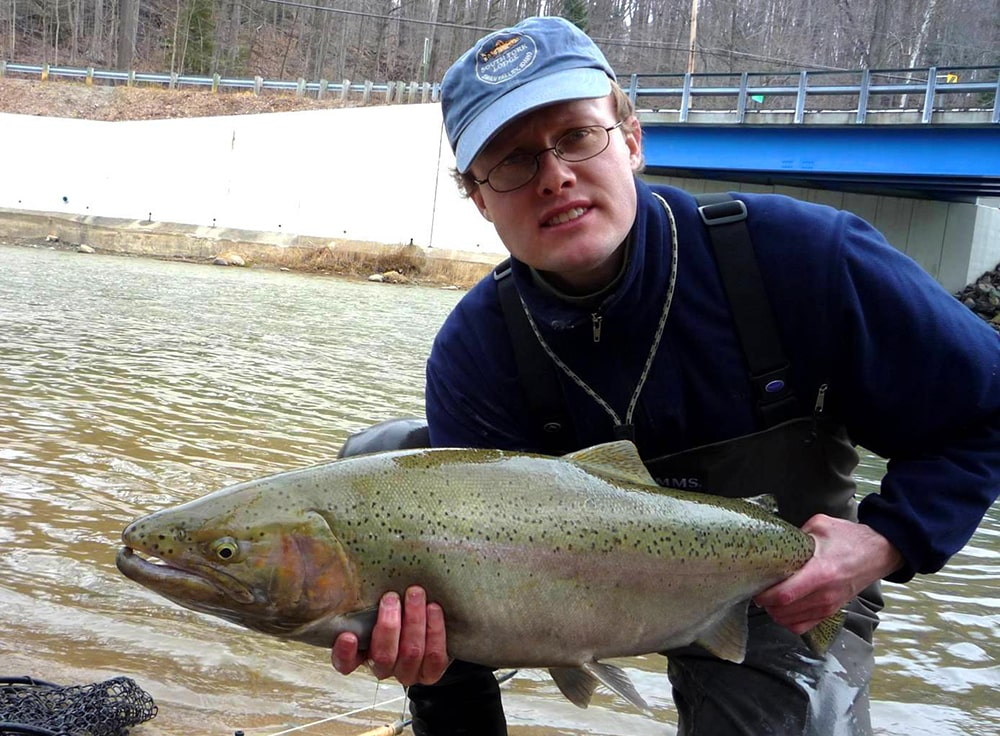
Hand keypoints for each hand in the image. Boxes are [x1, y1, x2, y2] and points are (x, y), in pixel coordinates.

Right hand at [331, 586, 449, 686]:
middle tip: (392, 598)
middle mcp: (383, 668)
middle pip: (383, 656)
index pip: (345, 664)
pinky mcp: (431, 672)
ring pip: (411, 653)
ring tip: (415, 594)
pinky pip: (434, 656)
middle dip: (389, 626)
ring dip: (414, 621)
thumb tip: (358, 566)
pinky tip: (433, 609)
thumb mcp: (376, 605)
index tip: (348, 636)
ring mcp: (408, 672)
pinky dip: (435, 631)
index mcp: (362, 655)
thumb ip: (368, 599)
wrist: (427, 628)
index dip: (345, 654)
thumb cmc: (396, 610)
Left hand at [753, 514, 902, 634]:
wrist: (878, 553)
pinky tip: (783, 609)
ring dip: (775, 612)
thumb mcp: (820, 525)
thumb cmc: (850, 538)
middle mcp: (825, 594)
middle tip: (759, 590)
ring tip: (769, 598)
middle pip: (783, 611)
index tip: (755, 587)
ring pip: (790, 621)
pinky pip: (803, 626)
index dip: (765, 595)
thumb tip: (776, 541)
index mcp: (821, 572)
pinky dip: (788, 621)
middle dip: (766, 603)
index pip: (785, 595)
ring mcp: (829, 605)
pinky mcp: (831, 611)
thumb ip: (796, 534)